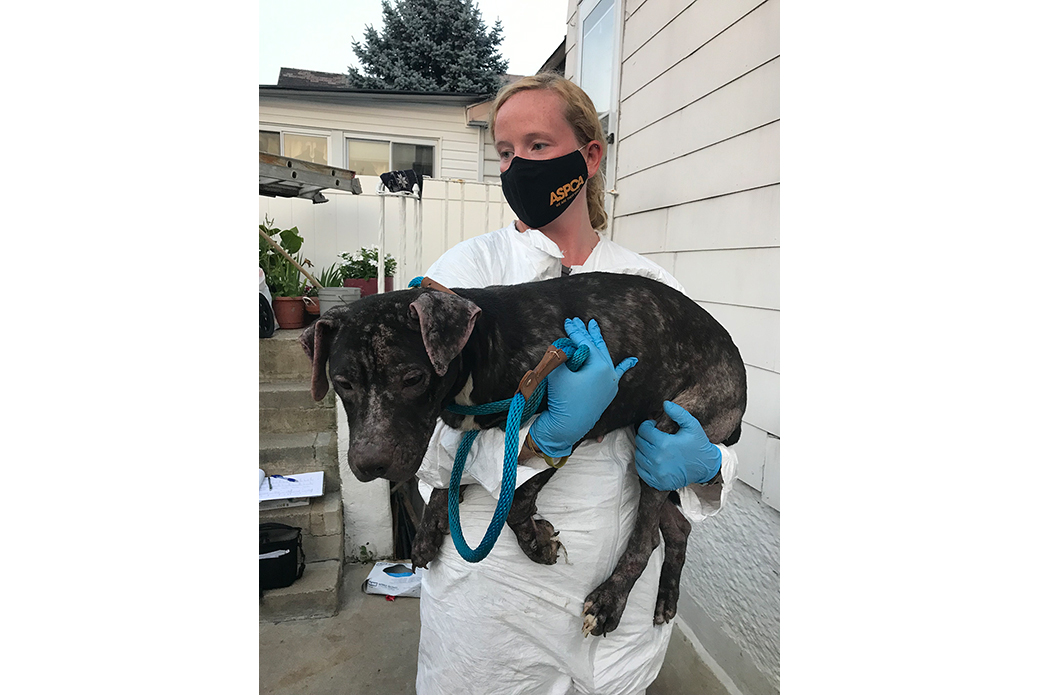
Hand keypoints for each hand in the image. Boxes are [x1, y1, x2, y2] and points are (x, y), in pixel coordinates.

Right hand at [529, 317, 637, 456]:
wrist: (567, 426)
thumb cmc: (562, 399)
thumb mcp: (557, 373)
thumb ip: (560, 356)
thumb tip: (562, 346)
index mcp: (599, 366)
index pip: (585, 343)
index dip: (575, 331)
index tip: (568, 322)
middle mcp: (609, 373)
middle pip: (597, 347)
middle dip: (587, 333)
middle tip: (580, 321)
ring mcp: (611, 383)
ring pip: (605, 356)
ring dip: (599, 342)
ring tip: (595, 328)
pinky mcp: (609, 392)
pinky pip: (618, 375)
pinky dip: (625, 366)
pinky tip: (633, 360)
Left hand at [634, 401, 721, 489]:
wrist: (706, 467)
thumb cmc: (698, 445)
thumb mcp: (692, 426)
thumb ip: (678, 413)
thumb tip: (665, 403)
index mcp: (664, 443)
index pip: (644, 430)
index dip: (647, 425)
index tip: (654, 425)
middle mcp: (657, 458)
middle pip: (639, 442)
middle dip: (645, 436)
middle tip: (653, 435)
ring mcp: (656, 472)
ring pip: (638, 455)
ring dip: (643, 449)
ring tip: (654, 446)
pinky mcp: (656, 481)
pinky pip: (641, 469)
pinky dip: (643, 462)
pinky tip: (651, 458)